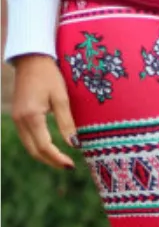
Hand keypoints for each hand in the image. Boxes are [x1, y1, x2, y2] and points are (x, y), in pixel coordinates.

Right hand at [11, 54, 77, 169]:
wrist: (31, 60)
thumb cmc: (49, 76)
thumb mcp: (61, 98)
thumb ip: (67, 123)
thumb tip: (74, 145)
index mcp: (31, 116)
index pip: (44, 146)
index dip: (58, 159)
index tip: (72, 165)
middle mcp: (20, 120)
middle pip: (34, 151)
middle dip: (51, 161)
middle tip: (69, 166)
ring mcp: (16, 118)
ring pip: (29, 146)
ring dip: (44, 156)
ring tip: (62, 160)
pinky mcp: (18, 116)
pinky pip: (27, 138)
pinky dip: (38, 147)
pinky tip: (52, 149)